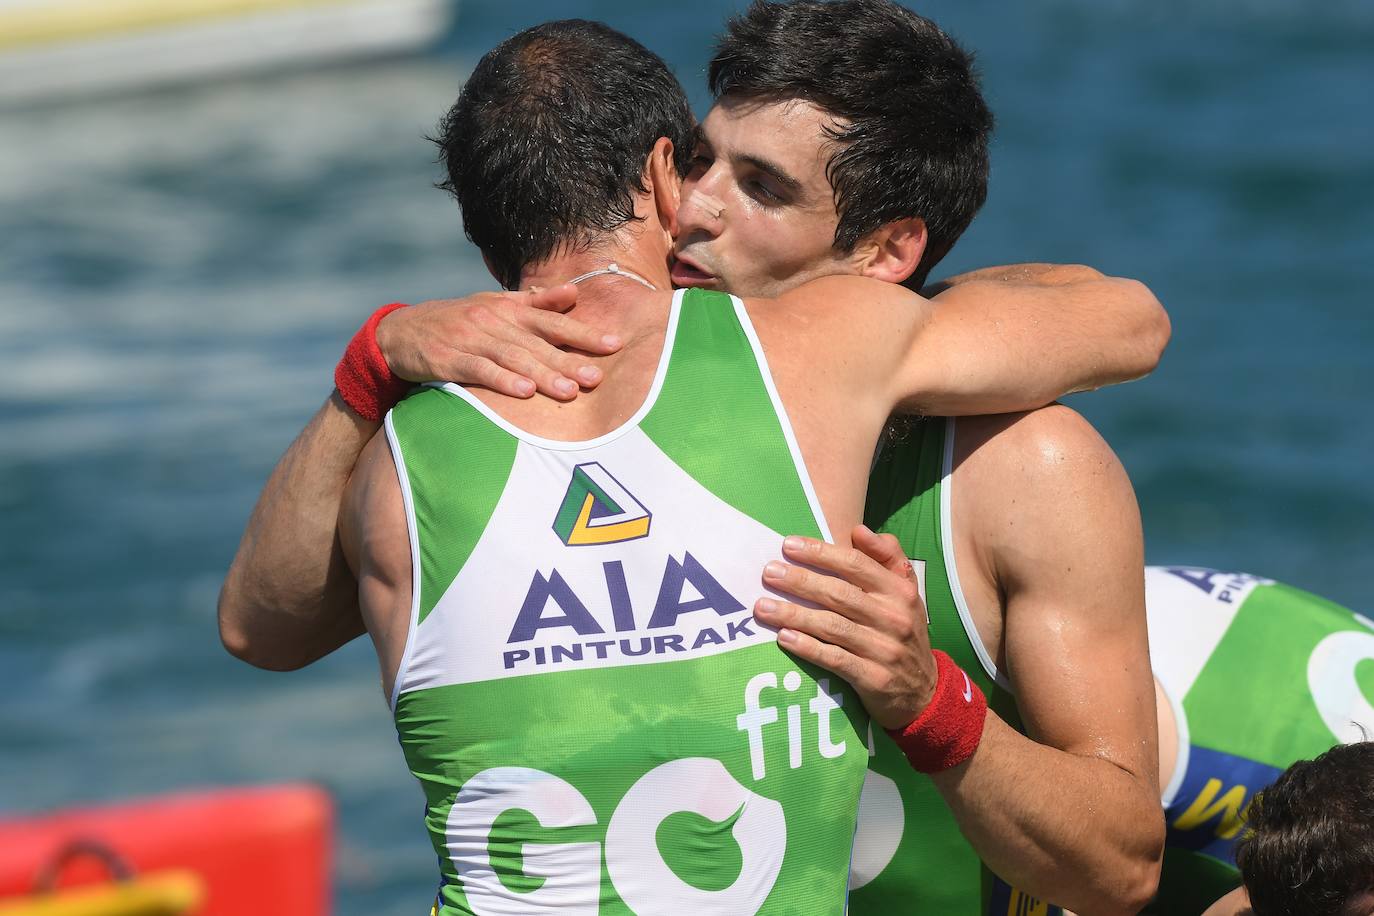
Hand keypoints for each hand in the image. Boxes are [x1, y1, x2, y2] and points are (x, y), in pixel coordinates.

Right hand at [375, 284, 622, 400]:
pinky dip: (501, 381)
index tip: (614, 345)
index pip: (552, 321)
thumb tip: (574, 293)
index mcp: (507, 310)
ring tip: (569, 391)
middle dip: (569, 360)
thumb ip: (535, 303)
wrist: (400, 332)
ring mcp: (469, 340)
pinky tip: (523, 393)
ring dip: (541, 375)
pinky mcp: (448, 360)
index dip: (583, 333)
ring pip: (512, 358)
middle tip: (597, 376)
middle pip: (537, 343)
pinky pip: (479, 371)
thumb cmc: (458, 321)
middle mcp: (492, 322)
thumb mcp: (494, 305)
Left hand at [753, 524, 936, 729]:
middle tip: (768, 573)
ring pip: (832, 626)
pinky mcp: (874, 678)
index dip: (821, 553)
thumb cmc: (904, 632)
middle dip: (800, 581)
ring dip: (794, 614)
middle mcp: (894, 617)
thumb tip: (859, 530)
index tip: (788, 544)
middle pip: (839, 593)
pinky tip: (784, 638)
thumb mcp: (907, 592)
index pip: (856, 564)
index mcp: (900, 591)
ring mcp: (884, 649)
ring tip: (763, 607)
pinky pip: (834, 659)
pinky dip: (808, 647)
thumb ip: (888, 557)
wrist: (925, 691)